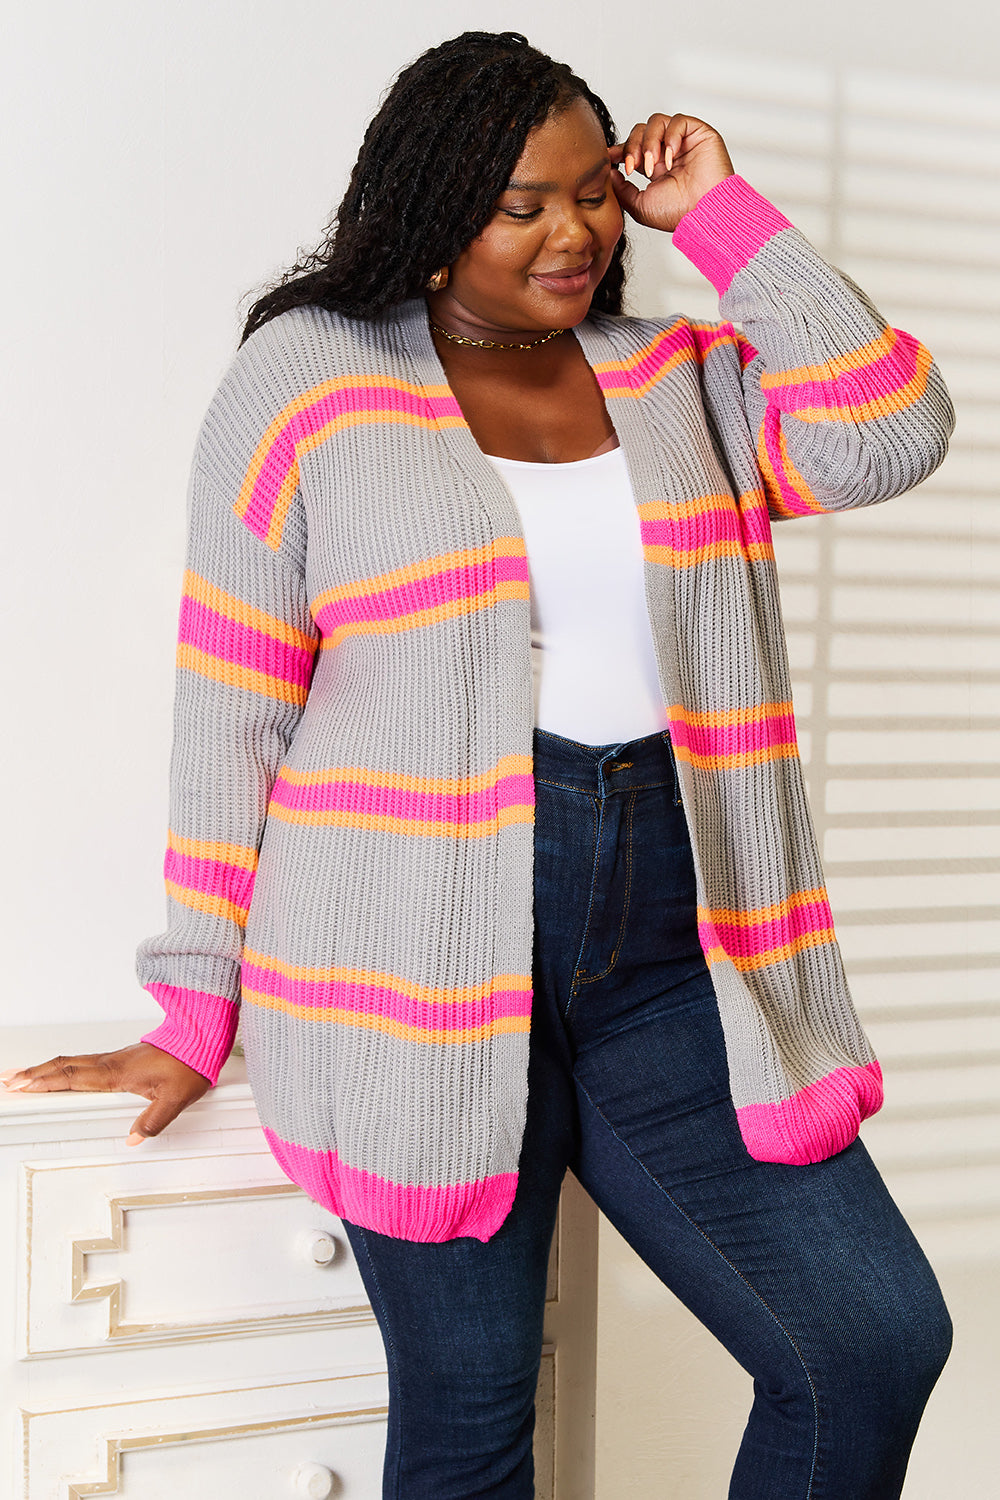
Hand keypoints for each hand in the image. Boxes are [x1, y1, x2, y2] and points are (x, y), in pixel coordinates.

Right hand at [0, 1043, 210, 1144]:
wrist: (199, 1040)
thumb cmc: (188, 1066)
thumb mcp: (175, 1099)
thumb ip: (153, 1121)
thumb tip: (133, 1139)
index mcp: (118, 1074)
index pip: (74, 1077)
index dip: (47, 1082)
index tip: (24, 1086)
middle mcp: (110, 1064)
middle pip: (64, 1067)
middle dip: (34, 1074)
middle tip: (9, 1080)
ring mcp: (112, 1059)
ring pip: (70, 1062)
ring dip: (44, 1068)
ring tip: (22, 1075)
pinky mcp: (118, 1058)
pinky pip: (81, 1061)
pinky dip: (62, 1066)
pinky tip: (57, 1071)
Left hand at [610, 113, 734, 233]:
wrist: (703, 214)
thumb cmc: (678, 214)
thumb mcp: (639, 206)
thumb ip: (622, 189)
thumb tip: (610, 171)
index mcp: (656, 167)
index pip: (634, 147)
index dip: (620, 149)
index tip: (608, 157)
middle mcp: (668, 152)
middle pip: (640, 131)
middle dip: (632, 146)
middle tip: (632, 167)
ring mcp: (683, 142)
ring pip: (656, 122)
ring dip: (648, 143)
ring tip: (652, 166)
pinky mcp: (699, 133)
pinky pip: (678, 121)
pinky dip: (669, 137)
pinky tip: (670, 159)